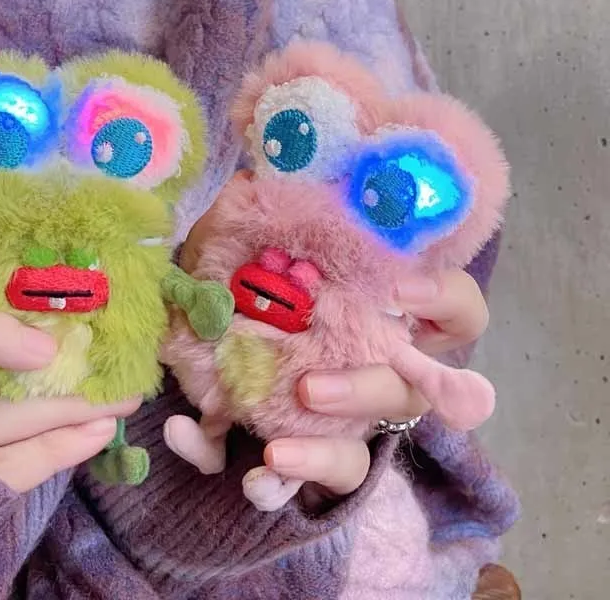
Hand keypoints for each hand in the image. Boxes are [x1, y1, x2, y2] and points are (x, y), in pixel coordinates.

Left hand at [183, 175, 489, 498]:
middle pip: (407, 395)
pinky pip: (283, 483)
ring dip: (319, 459)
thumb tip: (253, 176)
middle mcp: (372, 373)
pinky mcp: (292, 455)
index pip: (456, 312)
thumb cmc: (242, 277)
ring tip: (272, 455)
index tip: (400, 290)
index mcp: (380, 316)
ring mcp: (336, 423)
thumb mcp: (246, 239)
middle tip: (312, 389)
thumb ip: (256, 210)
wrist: (202, 343)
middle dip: (365, 392)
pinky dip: (252, 476)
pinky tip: (202, 447)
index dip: (443, 302)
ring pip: (357, 457)